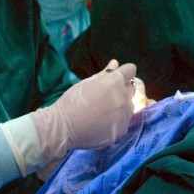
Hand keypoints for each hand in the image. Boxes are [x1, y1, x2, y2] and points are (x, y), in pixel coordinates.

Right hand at [0, 60, 135, 176]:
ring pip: (129, 107)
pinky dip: (116, 122)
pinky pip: (124, 123)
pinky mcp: (121, 131)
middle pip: (131, 89)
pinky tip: (102, 123)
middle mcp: (123, 97)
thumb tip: (116, 63)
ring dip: (120, 107)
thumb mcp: (88, 83)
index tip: (118, 76)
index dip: (124, 72)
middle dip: (122, 90)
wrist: (63, 127)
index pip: (130, 70)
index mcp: (115, 82)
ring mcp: (123, 115)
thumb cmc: (72, 101)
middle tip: (105, 97)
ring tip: (101, 112)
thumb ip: (105, 73)